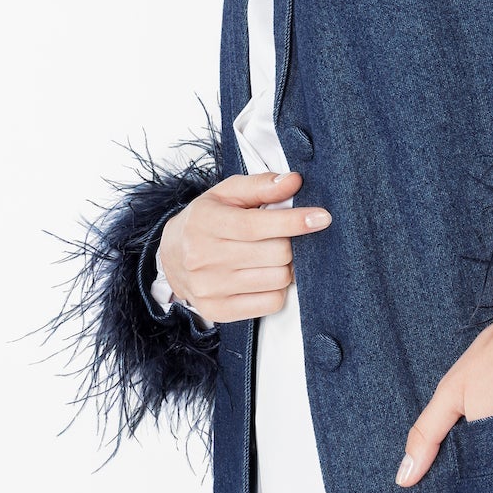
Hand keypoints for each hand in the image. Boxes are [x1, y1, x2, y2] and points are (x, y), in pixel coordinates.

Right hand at [157, 170, 330, 322]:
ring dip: (286, 266)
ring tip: (274, 256)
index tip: (321, 217)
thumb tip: (294, 181)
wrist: (171, 257)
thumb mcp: (227, 193)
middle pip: (275, 254)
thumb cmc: (207, 220)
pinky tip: (266, 275)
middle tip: (285, 238)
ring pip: (277, 279)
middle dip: (290, 243)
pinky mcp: (218, 310)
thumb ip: (261, 185)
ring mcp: (209, 288)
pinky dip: (278, 289)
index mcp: (206, 223)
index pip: (258, 225)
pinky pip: (270, 303)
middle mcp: (204, 257)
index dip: (294, 221)